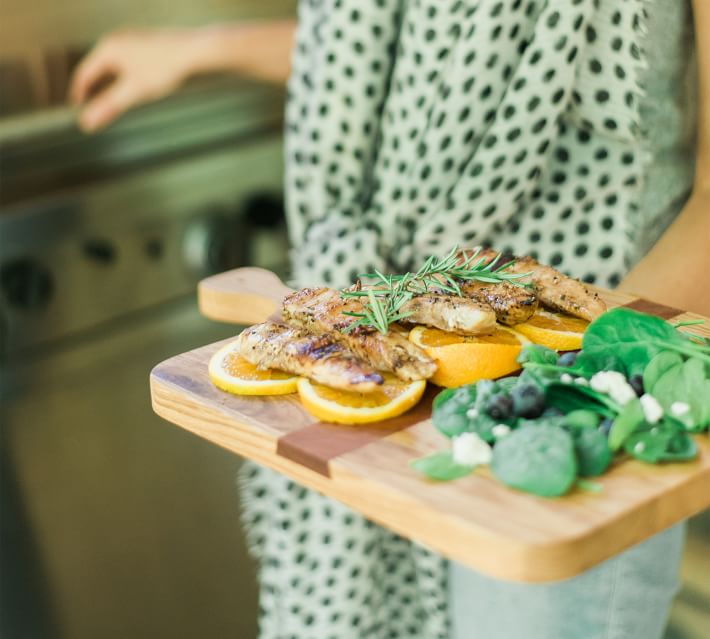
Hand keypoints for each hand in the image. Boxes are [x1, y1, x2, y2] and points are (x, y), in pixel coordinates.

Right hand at [70, 28, 194, 131]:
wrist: (193, 51)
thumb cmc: (164, 68)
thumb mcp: (134, 91)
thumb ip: (109, 106)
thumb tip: (87, 122)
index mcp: (108, 49)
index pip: (84, 74)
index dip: (79, 94)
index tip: (78, 109)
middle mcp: (116, 40)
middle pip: (97, 69)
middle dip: (95, 90)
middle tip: (93, 108)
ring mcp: (131, 40)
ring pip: (113, 66)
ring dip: (109, 84)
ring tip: (111, 101)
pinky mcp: (145, 43)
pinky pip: (126, 62)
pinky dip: (123, 77)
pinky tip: (133, 87)